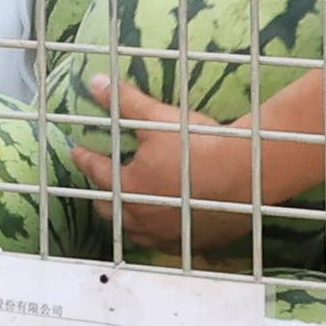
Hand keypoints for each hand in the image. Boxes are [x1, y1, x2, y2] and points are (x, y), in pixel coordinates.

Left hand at [69, 76, 259, 260]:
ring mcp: (168, 233)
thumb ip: (124, 103)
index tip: (78, 152)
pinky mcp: (193, 243)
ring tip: (129, 208)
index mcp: (129, 186)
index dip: (85, 159)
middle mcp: (143, 216)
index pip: (97, 171)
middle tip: (102, 184)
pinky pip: (168, 243)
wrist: (247, 172)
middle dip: (103, 194)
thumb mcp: (157, 119)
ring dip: (128, 219)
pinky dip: (160, 234)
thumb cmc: (198, 145)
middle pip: (110, 209)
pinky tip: (165, 227)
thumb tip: (96, 83)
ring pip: (136, 232)